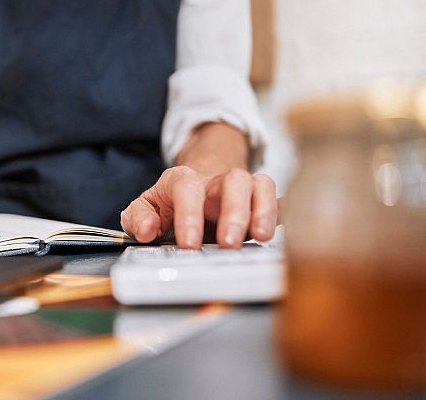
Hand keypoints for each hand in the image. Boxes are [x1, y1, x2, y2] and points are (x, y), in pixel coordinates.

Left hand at [120, 166, 276, 247]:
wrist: (192, 192)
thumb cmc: (167, 206)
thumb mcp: (142, 210)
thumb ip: (138, 218)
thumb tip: (147, 230)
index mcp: (181, 181)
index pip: (186, 186)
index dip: (189, 214)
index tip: (188, 245)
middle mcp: (215, 182)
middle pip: (233, 181)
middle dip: (234, 212)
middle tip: (228, 244)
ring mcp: (241, 191)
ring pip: (260, 185)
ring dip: (263, 211)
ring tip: (261, 238)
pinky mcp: (259, 204)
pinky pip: (279, 201)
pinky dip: (284, 213)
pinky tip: (287, 229)